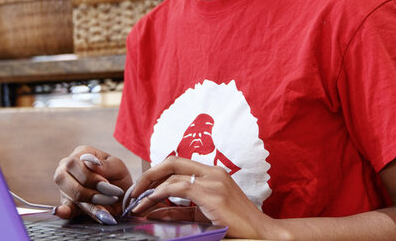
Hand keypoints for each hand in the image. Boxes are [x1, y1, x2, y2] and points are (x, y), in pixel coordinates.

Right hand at [52, 146, 132, 219]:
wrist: (122, 196)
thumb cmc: (117, 176)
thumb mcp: (117, 167)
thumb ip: (104, 165)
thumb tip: (88, 162)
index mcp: (80, 154)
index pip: (73, 163)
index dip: (88, 176)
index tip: (106, 183)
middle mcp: (67, 168)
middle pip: (64, 178)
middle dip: (88, 191)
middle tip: (109, 197)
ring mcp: (65, 186)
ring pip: (69, 195)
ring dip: (90, 204)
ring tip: (106, 210)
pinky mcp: (67, 203)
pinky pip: (65, 208)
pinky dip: (65, 212)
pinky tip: (64, 212)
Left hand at [128, 156, 268, 238]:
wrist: (262, 233)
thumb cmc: (235, 226)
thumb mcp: (203, 216)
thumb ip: (181, 211)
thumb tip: (155, 211)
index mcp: (212, 174)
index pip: (177, 164)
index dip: (156, 173)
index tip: (141, 188)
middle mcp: (212, 172)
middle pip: (172, 162)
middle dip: (148, 175)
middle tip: (133, 192)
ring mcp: (214, 181)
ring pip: (173, 176)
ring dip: (150, 190)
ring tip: (137, 204)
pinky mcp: (213, 194)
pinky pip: (179, 188)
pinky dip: (161, 195)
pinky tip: (150, 204)